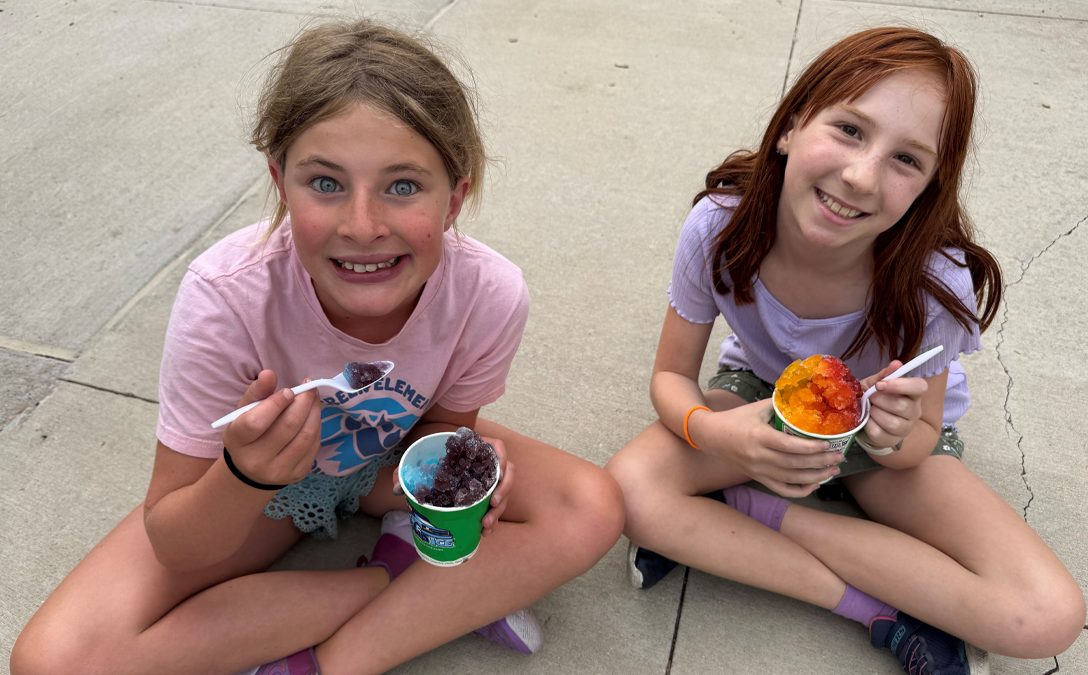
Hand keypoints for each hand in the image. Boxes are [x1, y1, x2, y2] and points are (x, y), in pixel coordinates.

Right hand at [219, 370, 322, 486]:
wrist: (252, 469)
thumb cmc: (248, 433)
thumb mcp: (244, 412)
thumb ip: (257, 392)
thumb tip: (269, 374)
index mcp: (237, 441)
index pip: (256, 422)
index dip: (275, 404)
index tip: (289, 390)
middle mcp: (256, 461)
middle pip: (287, 427)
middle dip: (303, 402)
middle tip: (308, 387)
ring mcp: (278, 471)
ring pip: (305, 436)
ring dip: (314, 411)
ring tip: (313, 397)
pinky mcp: (297, 474)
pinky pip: (314, 446)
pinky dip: (317, 426)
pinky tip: (313, 415)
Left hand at [390, 434, 512, 535]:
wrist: (430, 465)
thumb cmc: (426, 457)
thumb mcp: (416, 460)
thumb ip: (405, 470)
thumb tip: (396, 486)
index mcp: (474, 447)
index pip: (496, 447)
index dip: (501, 457)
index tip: (499, 470)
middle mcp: (485, 463)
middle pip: (506, 473)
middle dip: (503, 490)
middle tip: (493, 504)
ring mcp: (487, 481)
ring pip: (503, 494)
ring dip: (499, 510)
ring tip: (486, 525)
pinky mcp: (485, 496)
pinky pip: (496, 507)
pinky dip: (493, 520)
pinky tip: (485, 531)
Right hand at [691, 399, 841, 497]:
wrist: (710, 436)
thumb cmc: (735, 419)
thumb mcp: (756, 408)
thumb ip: (780, 404)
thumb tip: (805, 397)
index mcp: (759, 437)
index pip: (789, 446)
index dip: (811, 448)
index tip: (827, 444)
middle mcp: (759, 457)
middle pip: (795, 464)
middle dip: (821, 462)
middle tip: (839, 457)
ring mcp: (758, 471)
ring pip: (792, 479)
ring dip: (816, 476)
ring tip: (833, 470)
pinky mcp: (757, 478)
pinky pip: (782, 489)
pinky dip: (800, 491)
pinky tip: (814, 484)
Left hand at [859, 361, 926, 448]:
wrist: (865, 420)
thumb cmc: (874, 399)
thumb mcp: (875, 384)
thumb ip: (884, 375)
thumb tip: (896, 364)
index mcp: (913, 394)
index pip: (919, 387)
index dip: (900, 385)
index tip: (880, 385)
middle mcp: (914, 411)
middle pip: (902, 406)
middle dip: (880, 400)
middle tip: (870, 398)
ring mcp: (905, 428)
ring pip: (892, 422)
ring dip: (875, 413)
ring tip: (870, 409)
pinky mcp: (892, 440)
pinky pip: (879, 433)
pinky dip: (868, 425)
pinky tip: (867, 421)